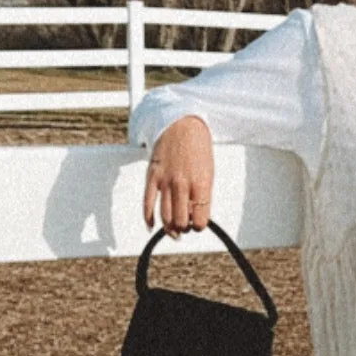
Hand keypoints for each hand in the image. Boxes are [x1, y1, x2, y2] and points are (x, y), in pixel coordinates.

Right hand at [143, 114, 213, 235]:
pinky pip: (148, 203)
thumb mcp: (208, 173)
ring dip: (169, 228)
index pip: (201, 220)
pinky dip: (149, 218)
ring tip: (173, 230)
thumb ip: (203, 195)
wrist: (182, 125)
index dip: (199, 226)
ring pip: (165, 217)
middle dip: (184, 228)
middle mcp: (182, 184)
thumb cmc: (198, 149)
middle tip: (185, 226)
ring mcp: (165, 181)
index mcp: (201, 184)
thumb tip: (195, 216)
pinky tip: (151, 226)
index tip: (198, 224)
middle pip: (181, 222)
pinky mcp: (152, 176)